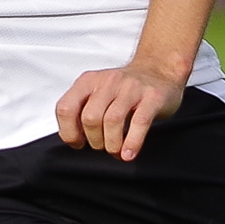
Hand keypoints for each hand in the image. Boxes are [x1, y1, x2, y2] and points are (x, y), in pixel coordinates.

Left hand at [55, 59, 187, 159]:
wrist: (159, 70)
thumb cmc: (124, 89)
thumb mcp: (97, 92)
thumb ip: (82, 110)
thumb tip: (73, 139)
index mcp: (88, 81)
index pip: (66, 108)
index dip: (69, 132)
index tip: (79, 142)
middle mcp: (108, 81)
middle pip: (90, 118)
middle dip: (94, 141)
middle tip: (102, 147)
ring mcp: (131, 88)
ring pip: (112, 121)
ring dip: (112, 144)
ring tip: (116, 151)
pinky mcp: (152, 97)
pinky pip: (139, 122)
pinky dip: (132, 142)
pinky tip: (128, 153)